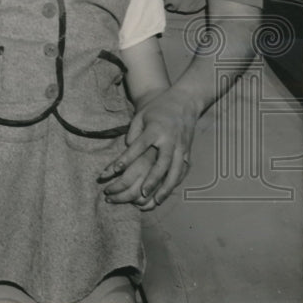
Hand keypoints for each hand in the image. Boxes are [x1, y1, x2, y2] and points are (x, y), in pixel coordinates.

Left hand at [100, 87, 198, 205]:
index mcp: (156, 129)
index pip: (139, 146)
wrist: (184, 101)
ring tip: (156, 201)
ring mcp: (181, 147)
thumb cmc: (157, 108)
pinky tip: (168, 193)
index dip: (126, 159)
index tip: (114, 170)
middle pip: (161, 164)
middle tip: (141, 194)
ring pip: (175, 171)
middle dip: (152, 180)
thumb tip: (128, 147)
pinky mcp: (187, 152)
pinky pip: (182, 171)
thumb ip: (133, 132)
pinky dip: (175, 183)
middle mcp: (170, 140)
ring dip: (166, 187)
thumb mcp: (141, 115)